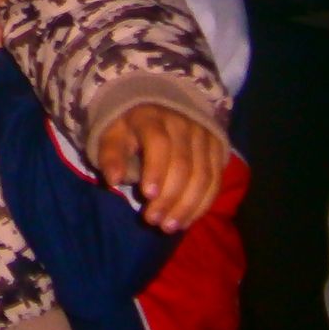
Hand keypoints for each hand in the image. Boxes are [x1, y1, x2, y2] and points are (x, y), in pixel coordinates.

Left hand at [92, 103, 227, 231]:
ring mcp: (204, 135)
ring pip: (203, 175)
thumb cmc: (130, 126)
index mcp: (152, 116)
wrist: (158, 103)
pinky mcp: (217, 148)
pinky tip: (187, 220)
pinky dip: (203, 203)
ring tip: (169, 226)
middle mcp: (183, 123)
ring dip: (188, 205)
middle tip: (153, 220)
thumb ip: (110, 155)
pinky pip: (215, 179)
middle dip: (169, 197)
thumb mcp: (111, 133)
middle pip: (183, 163)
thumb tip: (113, 180)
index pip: (158, 142)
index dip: (155, 170)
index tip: (147, 195)